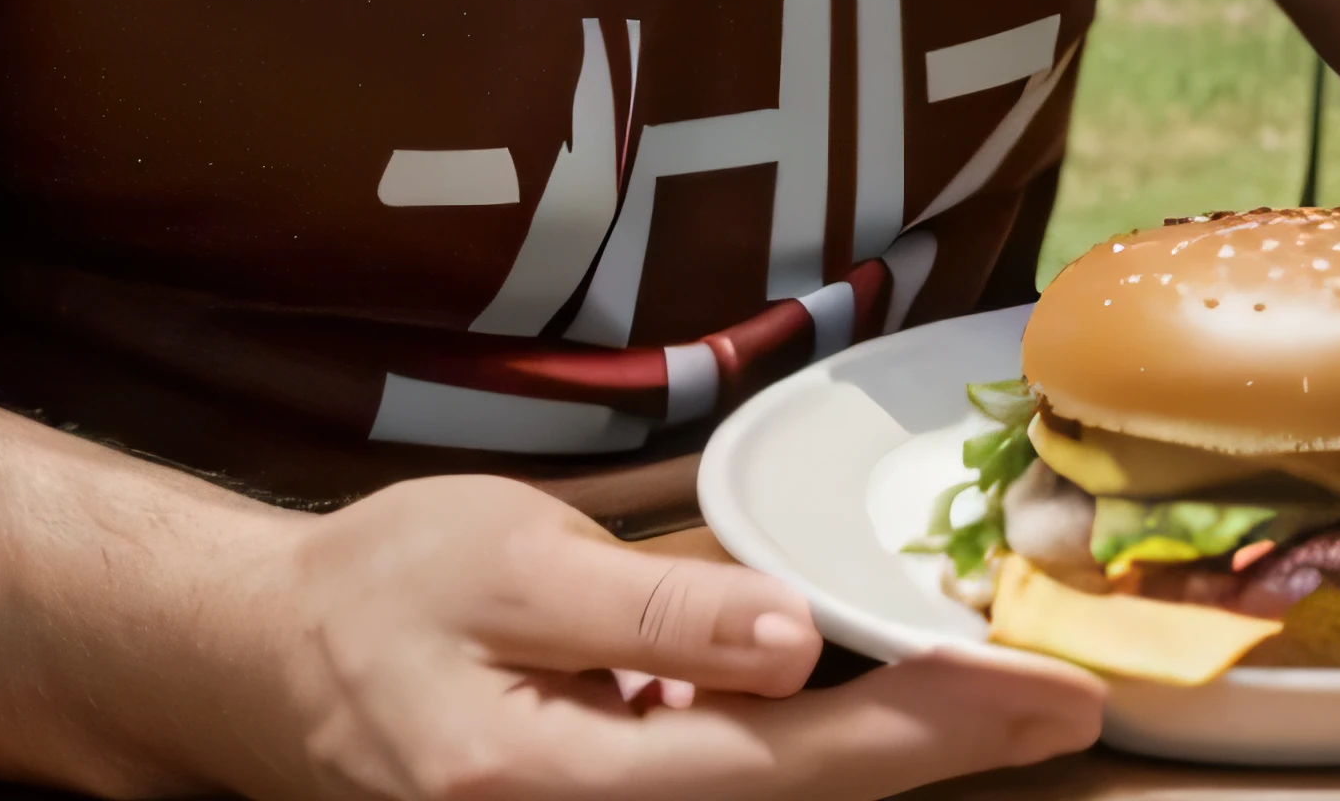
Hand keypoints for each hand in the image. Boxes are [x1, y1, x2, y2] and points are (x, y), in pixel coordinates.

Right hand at [237, 474, 1102, 800]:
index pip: (784, 765)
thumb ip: (651, 608)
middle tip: (1071, 701)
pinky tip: (884, 702)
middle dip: (944, 749)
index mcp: (551, 784)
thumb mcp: (508, 561)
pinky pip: (730, 791)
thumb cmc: (378, 592)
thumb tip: (799, 637)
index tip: (1039, 693)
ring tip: (1011, 698)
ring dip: (895, 753)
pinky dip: (819, 751)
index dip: (926, 728)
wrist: (268, 665)